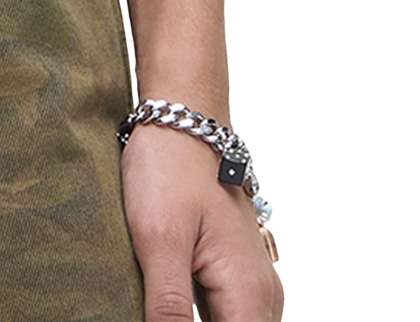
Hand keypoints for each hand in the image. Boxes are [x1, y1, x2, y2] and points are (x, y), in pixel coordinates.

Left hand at [121, 124, 282, 320]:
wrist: (182, 118)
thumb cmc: (169, 169)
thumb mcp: (158, 240)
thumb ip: (168, 308)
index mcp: (249, 297)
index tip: (164, 319)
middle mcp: (262, 298)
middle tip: (158, 311)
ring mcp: (253, 285)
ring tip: (160, 307)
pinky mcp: (236, 274)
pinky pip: (227, 318)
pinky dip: (201, 321)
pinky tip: (168, 312)